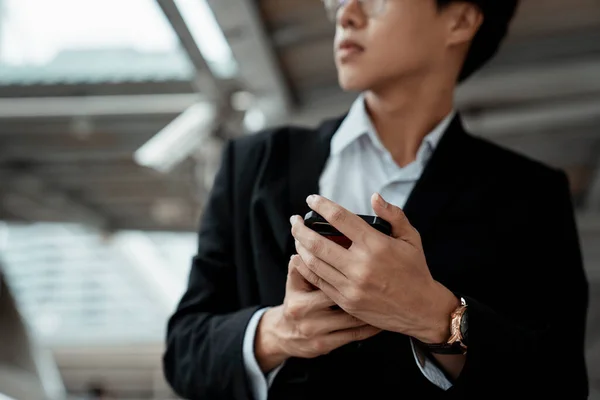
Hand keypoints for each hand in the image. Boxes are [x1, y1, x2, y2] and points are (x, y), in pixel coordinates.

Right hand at [255, 255, 380, 372]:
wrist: (284, 335)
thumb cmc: (294, 303)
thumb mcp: (293, 284)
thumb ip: (299, 266)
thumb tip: (304, 247)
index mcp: (300, 303)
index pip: (326, 285)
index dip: (345, 274)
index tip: (364, 265)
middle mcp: (309, 320)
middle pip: (342, 303)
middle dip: (362, 290)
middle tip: (380, 279)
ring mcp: (318, 335)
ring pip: (352, 320)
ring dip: (371, 308)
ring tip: (385, 296)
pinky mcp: (327, 346)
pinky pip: (354, 335)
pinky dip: (370, 326)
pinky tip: (381, 317)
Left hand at [290, 193, 458, 343]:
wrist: (421, 310)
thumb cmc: (415, 270)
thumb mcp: (411, 238)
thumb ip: (393, 215)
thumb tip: (374, 196)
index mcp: (375, 245)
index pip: (340, 218)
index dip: (321, 205)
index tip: (311, 199)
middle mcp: (360, 266)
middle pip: (317, 242)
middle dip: (300, 228)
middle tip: (294, 220)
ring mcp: (351, 286)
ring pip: (313, 262)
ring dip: (300, 246)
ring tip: (297, 237)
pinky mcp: (346, 301)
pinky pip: (318, 281)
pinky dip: (306, 267)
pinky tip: (302, 258)